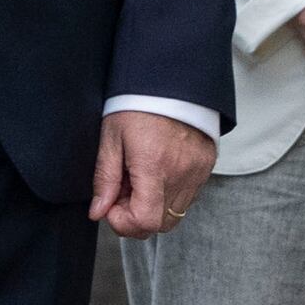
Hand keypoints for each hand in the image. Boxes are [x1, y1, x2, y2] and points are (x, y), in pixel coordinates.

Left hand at [88, 110, 215, 239]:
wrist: (171, 79)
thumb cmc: (138, 104)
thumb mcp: (111, 138)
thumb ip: (105, 179)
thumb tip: (98, 211)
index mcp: (154, 165)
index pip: (145, 221)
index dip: (123, 222)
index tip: (111, 205)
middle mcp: (181, 173)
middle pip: (159, 225)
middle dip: (136, 217)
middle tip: (123, 191)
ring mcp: (197, 172)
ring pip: (174, 214)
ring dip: (152, 207)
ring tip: (140, 179)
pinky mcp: (206, 167)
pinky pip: (187, 198)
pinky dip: (168, 195)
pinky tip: (156, 173)